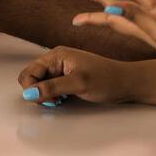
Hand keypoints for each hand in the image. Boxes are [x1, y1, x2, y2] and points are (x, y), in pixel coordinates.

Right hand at [17, 46, 137, 103]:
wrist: (126, 83)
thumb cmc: (107, 79)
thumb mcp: (78, 84)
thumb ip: (52, 87)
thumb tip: (29, 93)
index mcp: (56, 55)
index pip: (29, 73)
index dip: (32, 88)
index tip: (45, 99)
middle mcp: (56, 60)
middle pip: (32, 78)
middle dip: (38, 92)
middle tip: (54, 101)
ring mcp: (61, 69)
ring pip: (40, 84)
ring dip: (46, 95)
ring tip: (61, 100)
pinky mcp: (66, 78)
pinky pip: (50, 88)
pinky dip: (53, 96)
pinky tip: (64, 99)